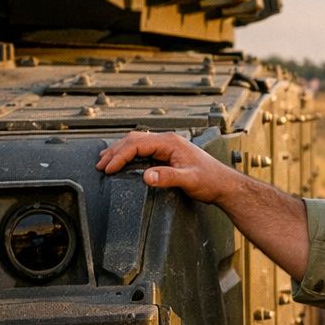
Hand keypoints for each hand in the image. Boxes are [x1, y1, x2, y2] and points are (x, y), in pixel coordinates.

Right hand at [95, 131, 240, 204]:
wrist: (224, 184)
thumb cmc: (211, 180)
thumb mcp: (189, 180)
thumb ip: (168, 177)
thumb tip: (146, 176)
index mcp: (170, 142)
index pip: (137, 144)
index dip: (119, 155)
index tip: (108, 168)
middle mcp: (168, 141)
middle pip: (133, 140)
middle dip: (114, 152)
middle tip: (99, 165)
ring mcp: (168, 146)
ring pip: (137, 143)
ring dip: (120, 151)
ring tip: (104, 161)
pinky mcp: (168, 154)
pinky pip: (143, 150)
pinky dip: (129, 154)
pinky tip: (123, 161)